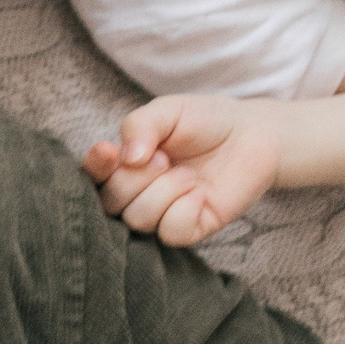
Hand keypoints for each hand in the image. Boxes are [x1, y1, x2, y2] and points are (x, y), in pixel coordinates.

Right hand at [80, 95, 284, 245]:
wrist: (253, 136)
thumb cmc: (206, 121)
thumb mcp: (168, 111)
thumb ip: (139, 125)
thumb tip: (126, 158)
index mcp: (123, 163)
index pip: (91, 176)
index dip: (93, 168)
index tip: (108, 151)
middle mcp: (136, 192)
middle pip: (110, 201)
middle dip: (136, 179)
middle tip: (165, 158)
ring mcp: (162, 213)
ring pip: (137, 219)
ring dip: (164, 192)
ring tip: (189, 175)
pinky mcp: (190, 229)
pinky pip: (170, 232)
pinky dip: (184, 210)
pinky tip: (200, 193)